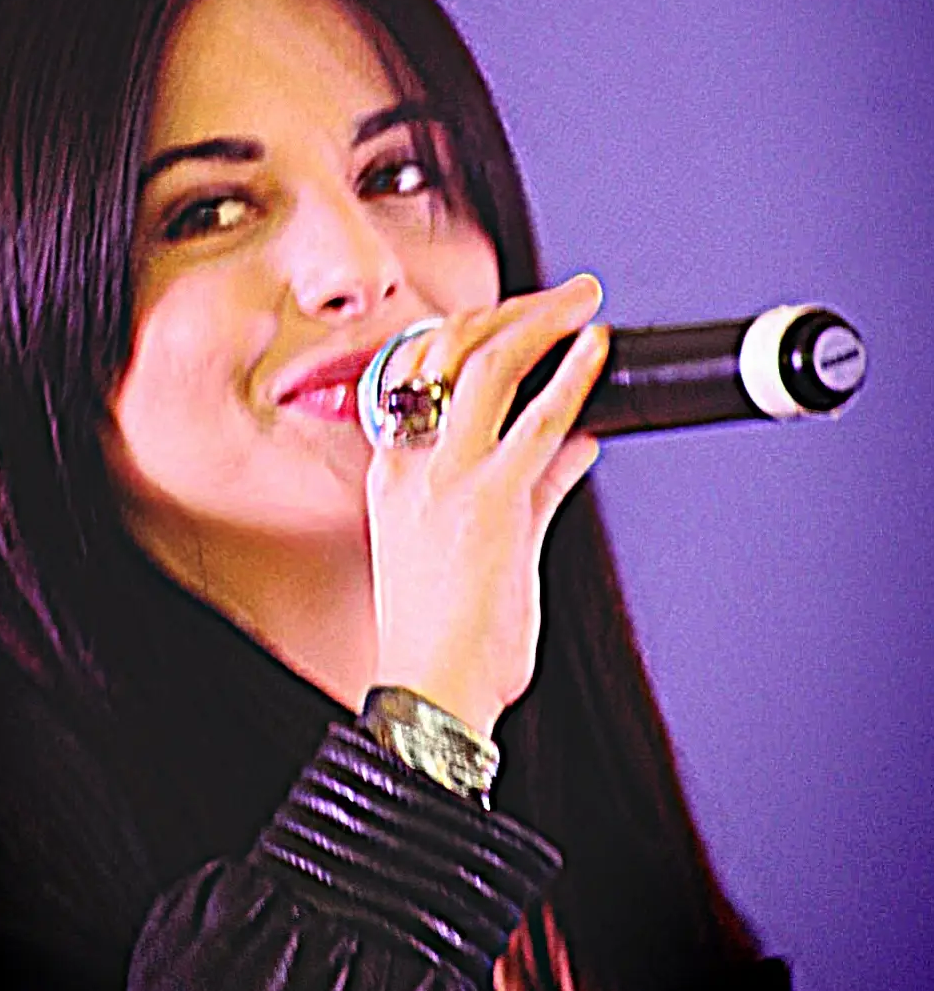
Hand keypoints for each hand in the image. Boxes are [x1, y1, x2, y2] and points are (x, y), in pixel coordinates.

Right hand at [365, 274, 608, 737]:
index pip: (419, 369)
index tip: (519, 316)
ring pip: (489, 367)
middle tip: (564, 294)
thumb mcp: (482, 547)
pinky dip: (573, 377)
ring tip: (582, 303)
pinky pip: (539, 422)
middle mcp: (413, 465)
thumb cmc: (447, 636)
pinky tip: (596, 353)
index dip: (472, 328)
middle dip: (513, 310)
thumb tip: (578, 442)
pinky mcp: (492, 504)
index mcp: (395, 472)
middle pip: (451, 352)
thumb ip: (533, 486)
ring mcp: (448, 480)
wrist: (431, 695)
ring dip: (542, 323)